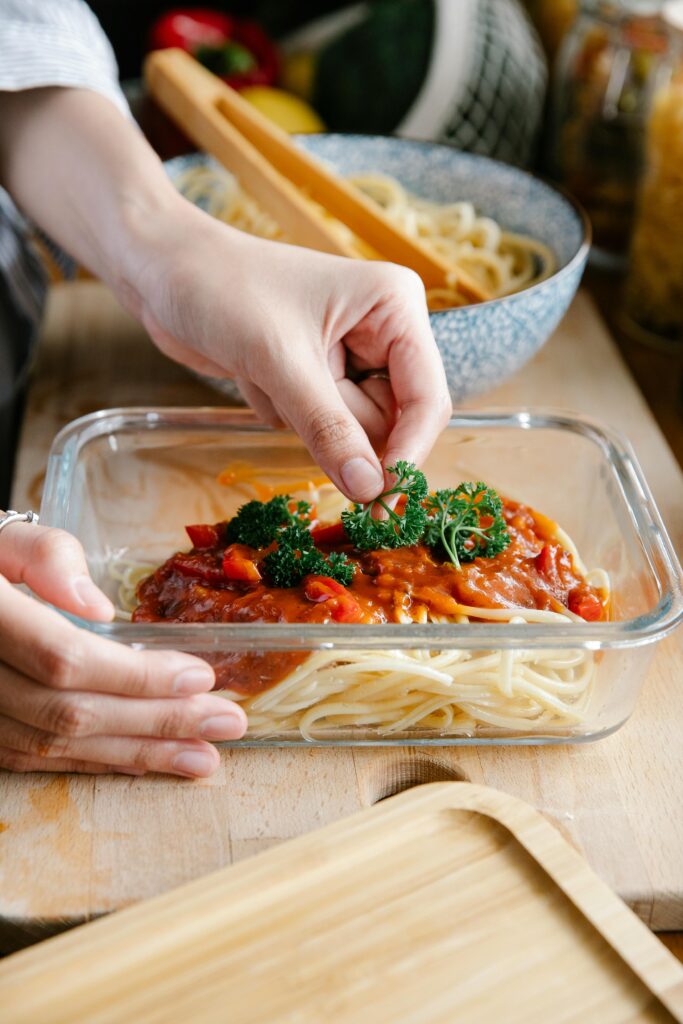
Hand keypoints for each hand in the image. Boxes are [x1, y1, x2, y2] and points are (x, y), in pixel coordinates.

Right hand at [0, 521, 246, 776]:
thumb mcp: (6, 537)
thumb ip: (49, 558)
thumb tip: (101, 607)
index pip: (65, 659)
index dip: (135, 674)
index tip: (200, 675)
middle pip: (70, 713)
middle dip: (157, 723)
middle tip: (228, 724)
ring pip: (55, 747)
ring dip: (136, 756)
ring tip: (203, 757)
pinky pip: (35, 759)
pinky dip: (96, 761)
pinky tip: (146, 760)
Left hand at [124, 205, 451, 502]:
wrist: (161, 270)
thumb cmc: (222, 290)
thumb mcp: (279, 360)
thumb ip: (329, 428)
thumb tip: (371, 491)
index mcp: (395, 307)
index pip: (427, 399)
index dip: (407, 453)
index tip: (380, 502)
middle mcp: (382, 331)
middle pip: (390, 421)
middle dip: (335, 424)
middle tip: (289, 395)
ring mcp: (349, 356)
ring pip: (350, 430)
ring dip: (301, 417)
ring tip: (264, 372)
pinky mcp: (316, 376)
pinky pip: (317, 426)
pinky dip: (281, 411)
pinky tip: (254, 374)